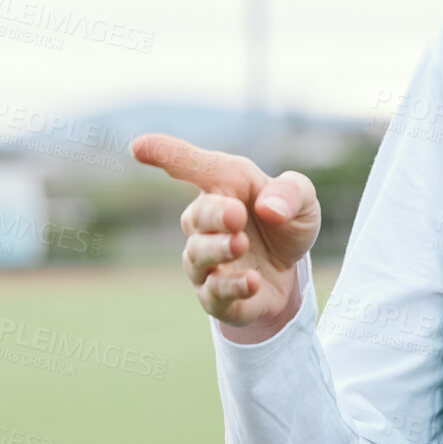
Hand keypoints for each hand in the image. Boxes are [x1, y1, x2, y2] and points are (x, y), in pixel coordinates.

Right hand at [130, 132, 320, 339]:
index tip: (139, 147)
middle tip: (236, 214)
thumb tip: (268, 207)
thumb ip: (291, 193)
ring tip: (241, 243)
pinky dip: (233, 287)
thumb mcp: (303, 199)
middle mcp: (205, 223)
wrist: (290, 268)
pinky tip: (253, 281)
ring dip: (219, 249)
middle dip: (213, 214)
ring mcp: (206, 262)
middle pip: (196, 217)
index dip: (166, 154)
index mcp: (225, 185)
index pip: (192, 167)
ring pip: (198, 256)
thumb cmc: (286, 219)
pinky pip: (214, 294)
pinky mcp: (216, 296)